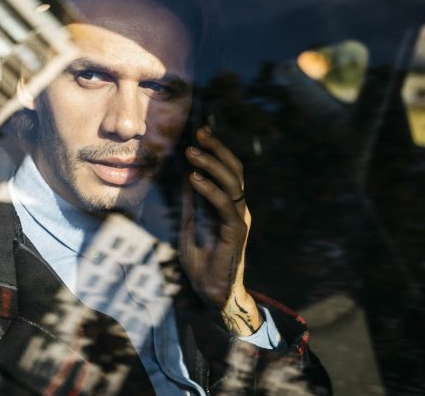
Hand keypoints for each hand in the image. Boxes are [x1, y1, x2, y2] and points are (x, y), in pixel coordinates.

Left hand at [180, 126, 261, 335]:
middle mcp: (238, 209)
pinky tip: (194, 180)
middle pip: (234, 170)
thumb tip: (185, 175)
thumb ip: (190, 202)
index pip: (227, 171)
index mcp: (229, 206)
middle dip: (217, 149)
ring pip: (232, 183)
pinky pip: (225, 205)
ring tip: (192, 153)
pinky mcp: (236, 232)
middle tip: (200, 133)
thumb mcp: (189, 224)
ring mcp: (239, 219)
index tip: (201, 132)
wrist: (211, 292)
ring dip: (211, 165)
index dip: (216, 150)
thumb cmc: (201, 261)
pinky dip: (210, 189)